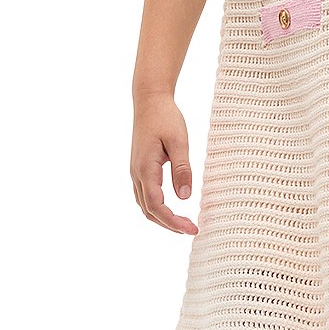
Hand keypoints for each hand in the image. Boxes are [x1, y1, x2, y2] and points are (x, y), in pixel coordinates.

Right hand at [131, 90, 197, 233]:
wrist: (149, 100)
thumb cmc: (166, 117)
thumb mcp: (179, 141)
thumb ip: (182, 169)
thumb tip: (185, 197)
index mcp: (145, 169)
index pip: (156, 206)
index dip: (173, 222)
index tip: (192, 229)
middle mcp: (136, 174)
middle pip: (148, 211)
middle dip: (169, 224)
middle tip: (192, 230)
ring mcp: (136, 172)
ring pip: (144, 205)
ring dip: (162, 218)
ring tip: (184, 224)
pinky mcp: (139, 168)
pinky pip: (145, 195)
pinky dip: (157, 208)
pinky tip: (172, 209)